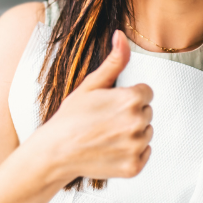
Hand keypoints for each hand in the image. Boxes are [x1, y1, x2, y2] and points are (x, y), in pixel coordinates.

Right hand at [35, 30, 152, 181]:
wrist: (55, 152)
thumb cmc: (70, 118)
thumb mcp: (91, 85)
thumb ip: (114, 61)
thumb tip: (121, 35)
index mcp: (131, 99)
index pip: (146, 93)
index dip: (127, 97)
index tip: (110, 105)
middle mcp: (137, 123)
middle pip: (147, 112)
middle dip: (130, 114)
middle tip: (105, 121)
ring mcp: (136, 147)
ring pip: (146, 133)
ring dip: (132, 134)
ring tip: (106, 135)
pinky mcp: (134, 167)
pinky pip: (145, 154)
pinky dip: (132, 153)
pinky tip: (111, 149)